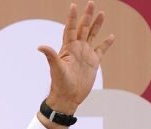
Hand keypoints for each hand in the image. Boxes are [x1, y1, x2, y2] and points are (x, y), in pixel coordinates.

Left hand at [38, 1, 114, 115]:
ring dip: (96, 24)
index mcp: (68, 48)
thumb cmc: (60, 84)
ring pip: (92, 35)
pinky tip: (111, 36)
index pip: (70, 29)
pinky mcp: (93, 62)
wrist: (68, 97)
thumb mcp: (56, 69)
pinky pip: (101, 50)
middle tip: (90, 3)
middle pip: (82, 28)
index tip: (73, 5)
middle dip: (87, 16)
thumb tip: (40, 46)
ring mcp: (85, 54)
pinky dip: (106, 43)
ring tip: (101, 13)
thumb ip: (51, 56)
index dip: (72, 18)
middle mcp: (77, 49)